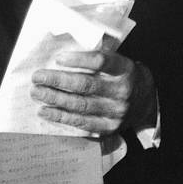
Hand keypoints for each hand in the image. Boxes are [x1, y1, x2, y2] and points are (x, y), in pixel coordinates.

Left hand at [30, 49, 156, 135]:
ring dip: (54, 99)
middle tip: (37, 77)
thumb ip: (96, 56)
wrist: (145, 101)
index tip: (58, 58)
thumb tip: (61, 56)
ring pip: (80, 105)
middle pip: (86, 85)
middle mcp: (122, 91)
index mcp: (124, 69)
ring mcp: (116, 112)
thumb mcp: (117, 60)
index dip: (78, 60)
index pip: (100, 61)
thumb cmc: (121, 75)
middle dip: (58, 81)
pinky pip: (81, 123)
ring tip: (36, 92)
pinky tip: (45, 111)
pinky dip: (60, 117)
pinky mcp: (109, 128)